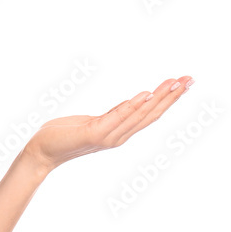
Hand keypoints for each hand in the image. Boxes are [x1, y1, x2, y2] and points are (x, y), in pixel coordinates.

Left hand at [26, 75, 193, 172]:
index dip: (169, 100)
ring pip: (139, 115)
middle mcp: (118, 136)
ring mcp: (108, 136)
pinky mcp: (94, 134)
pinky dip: (133, 106)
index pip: (150, 114)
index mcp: (119, 133)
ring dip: (159, 98)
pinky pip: (117, 117)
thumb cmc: (63, 135)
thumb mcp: (93, 122)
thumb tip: (133, 103)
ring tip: (174, 82)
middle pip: (151, 114)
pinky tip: (145, 94)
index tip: (185, 83)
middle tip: (190, 79)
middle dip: (172, 97)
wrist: (40, 151)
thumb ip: (113, 115)